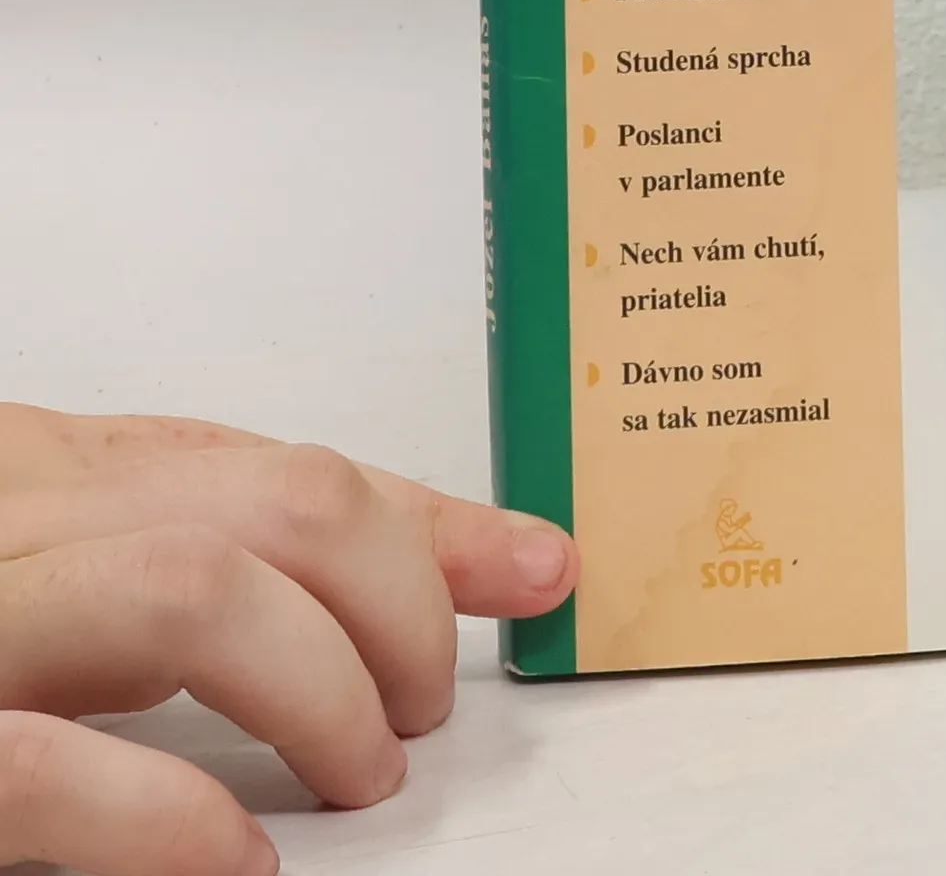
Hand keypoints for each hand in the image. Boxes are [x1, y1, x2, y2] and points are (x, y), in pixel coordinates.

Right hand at [0, 403, 577, 875]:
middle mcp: (4, 516)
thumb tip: (474, 561)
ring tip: (362, 768)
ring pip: (192, 587)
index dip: (427, 519)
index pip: (280, 465)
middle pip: (272, 500)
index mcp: (47, 475)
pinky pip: (42, 767)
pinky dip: (167, 823)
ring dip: (319, 683)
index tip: (538, 566)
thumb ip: (247, 560)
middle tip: (425, 700)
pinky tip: (234, 867)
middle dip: (396, 594)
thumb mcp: (83, 584)